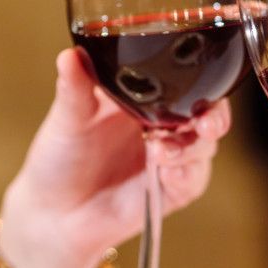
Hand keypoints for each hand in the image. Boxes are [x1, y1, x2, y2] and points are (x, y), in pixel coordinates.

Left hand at [0, 48, 230, 267]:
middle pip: (208, 115)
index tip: (203, 85)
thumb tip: (70, 56)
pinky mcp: (172, 190)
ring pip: (204, 148)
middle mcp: (164, 126)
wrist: (53, 212)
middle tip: (205, 125)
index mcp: (146, 99)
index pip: (188, 84)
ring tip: (161, 153)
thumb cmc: (59, 159)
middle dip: (214, 119)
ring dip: (191, 149)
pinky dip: (186, 176)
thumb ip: (75, 89)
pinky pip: (193, 181)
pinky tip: (169, 174)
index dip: (204, 83)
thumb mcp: (67, 120)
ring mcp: (171, 158)